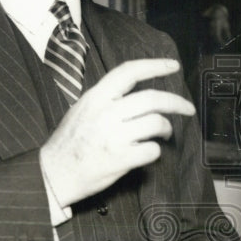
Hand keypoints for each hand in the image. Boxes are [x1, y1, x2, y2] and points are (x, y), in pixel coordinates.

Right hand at [40, 58, 194, 207]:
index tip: (173, 66)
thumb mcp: (82, 110)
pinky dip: (155, 151)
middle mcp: (105, 113)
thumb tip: (137, 92)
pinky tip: (147, 152)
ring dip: (166, 128)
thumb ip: (106, 99)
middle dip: (176, 102)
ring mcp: (113, 137)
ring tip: (163, 133)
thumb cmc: (70, 143)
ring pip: (156, 123)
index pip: (129, 72)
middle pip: (152, 98)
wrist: (52, 174)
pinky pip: (152, 150)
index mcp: (95, 97)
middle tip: (188, 108)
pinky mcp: (120, 159)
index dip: (154, 66)